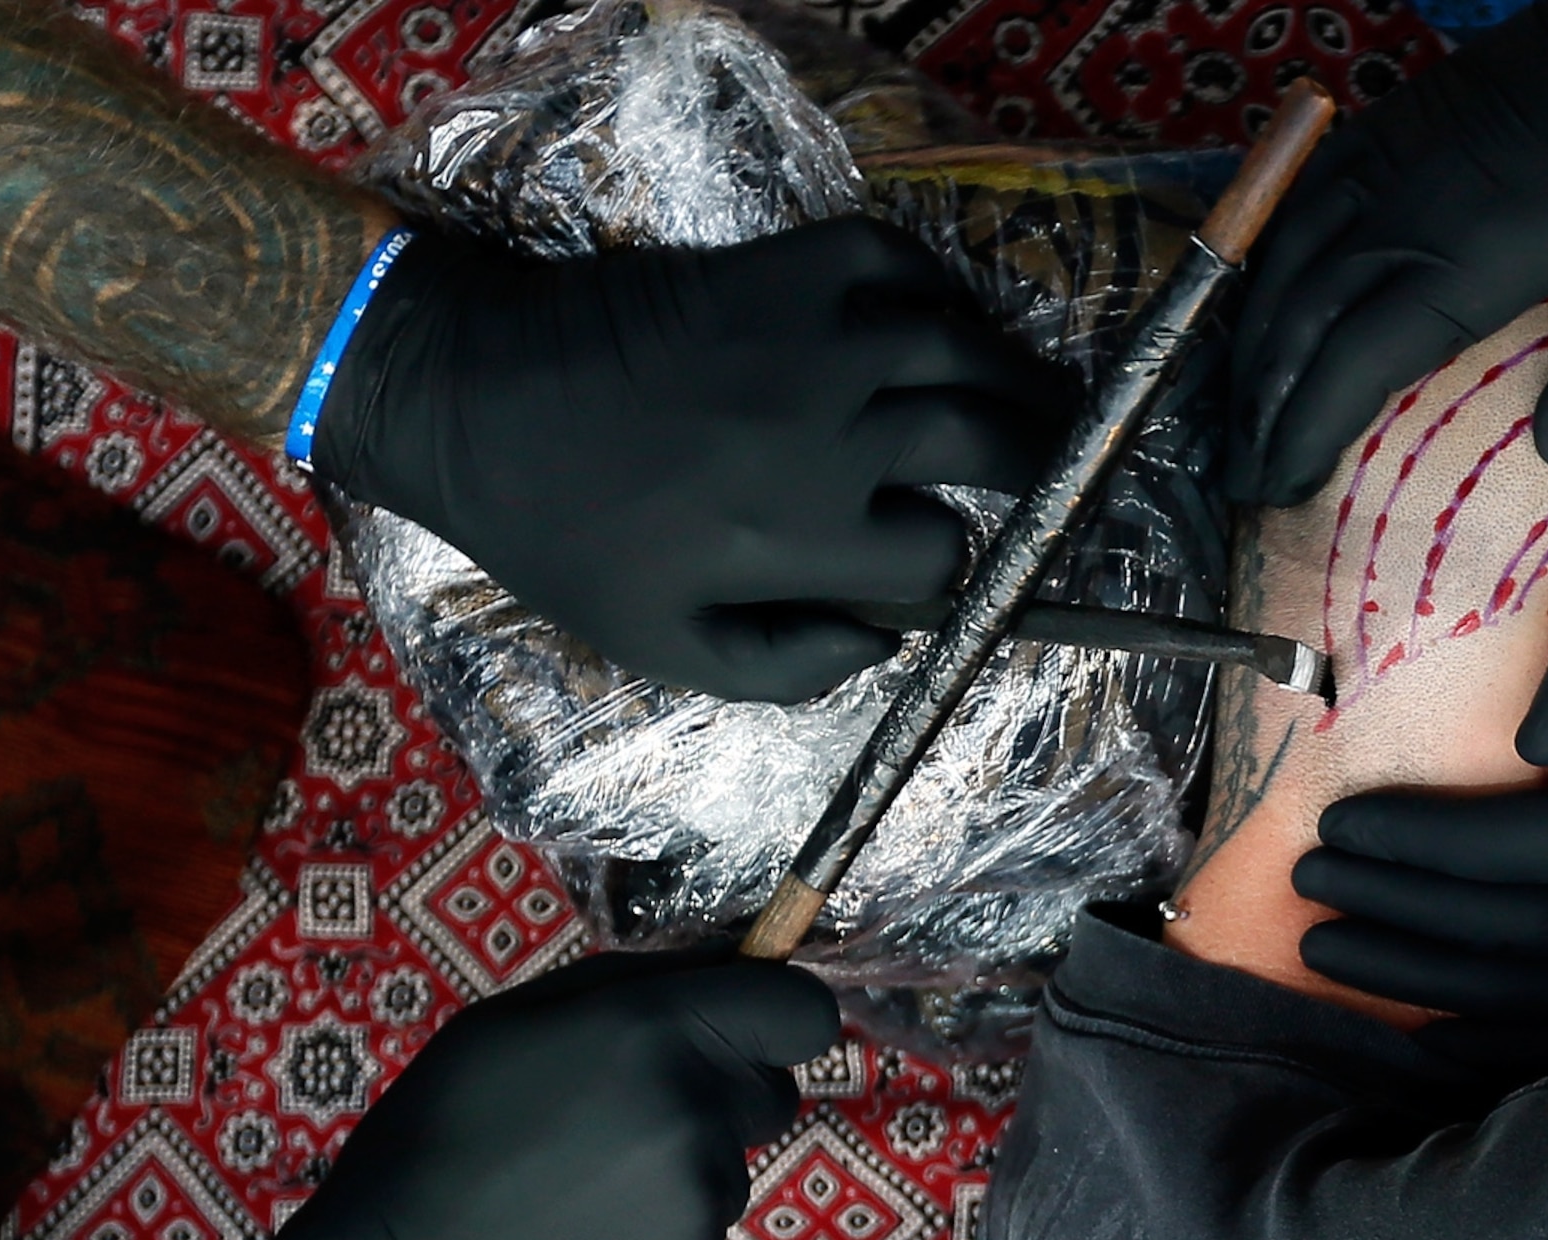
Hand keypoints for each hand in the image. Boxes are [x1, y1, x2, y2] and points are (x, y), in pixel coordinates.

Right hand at [231, 949, 838, 1239]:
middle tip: (625, 1124)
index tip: (747, 1032)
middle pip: (771, 1095)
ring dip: (679, 1178)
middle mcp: (700, 1116)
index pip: (802, 1012)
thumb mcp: (510, 1022)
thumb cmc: (436, 1136)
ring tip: (579, 1201)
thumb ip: (629, 987)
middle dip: (721, 1098)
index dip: (778, 1018)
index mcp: (658, 1034)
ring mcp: (706, 1209)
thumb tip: (722, 965)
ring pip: (729, 1175)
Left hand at [313, 217, 1074, 702]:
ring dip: (1017, 379)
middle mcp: (827, 431)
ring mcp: (810, 337)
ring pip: (963, 350)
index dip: (954, 568)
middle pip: (987, 441)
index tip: (943, 567)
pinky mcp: (780, 269)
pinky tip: (947, 322)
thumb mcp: (666, 647)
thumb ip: (788, 668)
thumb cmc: (568, 537)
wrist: (476, 397)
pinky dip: (938, 289)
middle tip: (1071, 474)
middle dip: (1042, 465)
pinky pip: (896, 262)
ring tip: (1046, 403)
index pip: (941, 552)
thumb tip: (888, 645)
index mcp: (800, 535)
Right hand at [1225, 0, 1547, 505]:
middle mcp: (1412, 205)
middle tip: (1243, 468)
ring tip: (1246, 397)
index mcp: (1470, 259)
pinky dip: (1280, 244)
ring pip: (1294, 250)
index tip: (1276, 485)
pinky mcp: (1411, 110)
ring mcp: (1403, 149)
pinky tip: (1277, 281)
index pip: (1353, 363)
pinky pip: (1315, 185)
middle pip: (1303, 316)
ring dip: (1260, 332)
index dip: (1305, 430)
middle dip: (1264, 401)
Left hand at [1292, 614, 1547, 1028]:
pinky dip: (1481, 1041)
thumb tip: (1520, 744)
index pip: (1471, 846)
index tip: (1331, 829)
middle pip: (1465, 928)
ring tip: (1333, 953)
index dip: (1393, 838)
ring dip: (1405, 975)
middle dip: (1375, 907)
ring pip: (1495, 996)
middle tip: (1305, 891)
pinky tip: (1426, 1027)